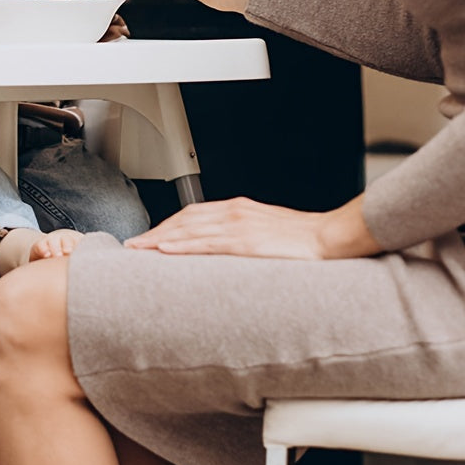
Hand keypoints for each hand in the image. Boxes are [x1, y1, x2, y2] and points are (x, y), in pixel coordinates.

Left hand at [124, 197, 380, 259]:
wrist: (331, 238)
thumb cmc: (304, 240)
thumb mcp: (268, 234)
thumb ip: (243, 239)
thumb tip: (224, 255)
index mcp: (239, 210)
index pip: (193, 214)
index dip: (168, 226)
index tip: (149, 238)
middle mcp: (235, 212)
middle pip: (184, 220)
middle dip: (156, 232)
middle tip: (134, 246)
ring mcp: (240, 225)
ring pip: (189, 230)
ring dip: (160, 239)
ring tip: (139, 250)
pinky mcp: (247, 241)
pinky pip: (207, 243)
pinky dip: (182, 245)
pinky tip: (164, 250)